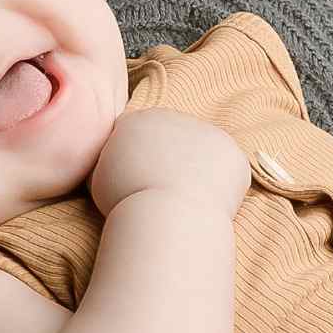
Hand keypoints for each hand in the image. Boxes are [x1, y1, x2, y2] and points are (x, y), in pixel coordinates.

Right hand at [91, 109, 250, 218]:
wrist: (166, 215)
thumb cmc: (128, 203)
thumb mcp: (101, 177)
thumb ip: (111, 161)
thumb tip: (120, 162)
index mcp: (138, 120)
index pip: (141, 134)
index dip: (142, 161)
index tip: (141, 183)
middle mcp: (174, 118)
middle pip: (174, 138)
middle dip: (172, 162)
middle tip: (166, 194)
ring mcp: (207, 133)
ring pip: (202, 153)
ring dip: (197, 172)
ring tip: (185, 202)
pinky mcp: (231, 152)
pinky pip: (226, 169)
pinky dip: (221, 188)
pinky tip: (207, 204)